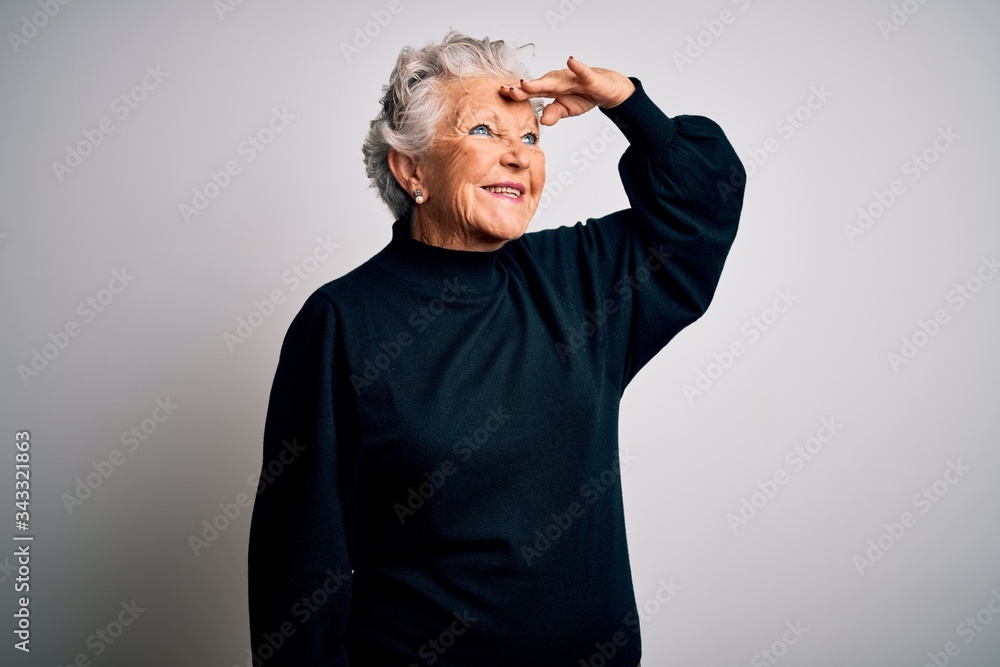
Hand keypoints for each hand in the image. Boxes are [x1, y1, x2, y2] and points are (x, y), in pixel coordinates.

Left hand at [500, 56, 634, 125]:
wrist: (606, 89)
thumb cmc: (584, 96)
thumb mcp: (567, 109)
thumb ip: (553, 114)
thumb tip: (542, 122)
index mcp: (551, 89)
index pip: (531, 92)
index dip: (517, 93)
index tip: (502, 94)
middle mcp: (558, 81)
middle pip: (539, 85)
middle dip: (523, 89)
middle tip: (509, 91)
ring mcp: (573, 78)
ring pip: (556, 80)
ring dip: (541, 82)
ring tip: (527, 84)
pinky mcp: (589, 78)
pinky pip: (583, 72)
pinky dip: (577, 67)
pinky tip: (571, 61)